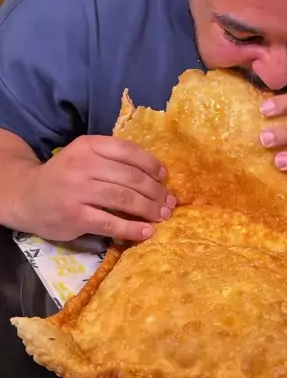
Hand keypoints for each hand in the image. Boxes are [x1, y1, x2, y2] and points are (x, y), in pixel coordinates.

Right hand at [19, 135, 175, 241]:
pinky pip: (111, 222)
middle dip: (155, 191)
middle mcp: (84, 164)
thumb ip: (111, 160)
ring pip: (124, 198)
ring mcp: (78, 190)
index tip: (164, 177)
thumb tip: (155, 175)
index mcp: (89, 145)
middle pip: (130, 177)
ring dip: (148, 209)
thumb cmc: (63, 176)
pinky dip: (132, 228)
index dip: (151, 164)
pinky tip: (147, 232)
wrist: (26, 196)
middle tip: (169, 202)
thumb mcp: (83, 156)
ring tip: (163, 215)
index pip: (128, 151)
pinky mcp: (75, 215)